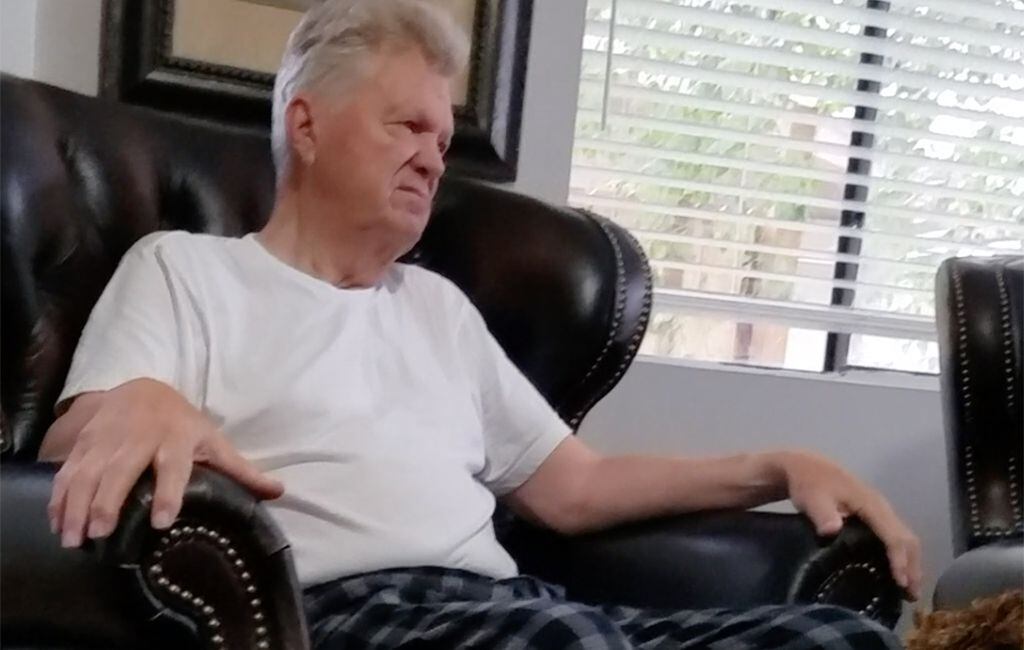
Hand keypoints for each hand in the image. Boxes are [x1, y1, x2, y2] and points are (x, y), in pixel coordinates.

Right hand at [40, 378, 283, 547]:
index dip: (168, 492)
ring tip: (74, 537)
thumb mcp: (213, 441)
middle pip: (122, 470)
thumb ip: (241, 471)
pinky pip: (68, 470)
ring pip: (89, 472)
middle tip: (102, 533)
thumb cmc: (182, 424)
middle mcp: (139, 438)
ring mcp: (107, 439)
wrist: (142, 389)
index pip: (173, 466)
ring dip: (77, 504)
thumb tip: (280, 492)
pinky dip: (59, 496)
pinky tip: (57, 522)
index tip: (163, 520)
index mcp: (176, 439)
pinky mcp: (84, 443)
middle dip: (109, 501)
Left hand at [768, 450, 921, 600]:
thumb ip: (822, 514)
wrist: (804, 466)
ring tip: (909, 590)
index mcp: (870, 503)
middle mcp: (881, 506)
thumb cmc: (808, 483)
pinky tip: (897, 571)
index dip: (899, 559)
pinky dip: (902, 554)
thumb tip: (832, 530)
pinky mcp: (875, 514)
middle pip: (906, 537)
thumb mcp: (811, 498)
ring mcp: (880, 509)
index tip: (900, 583)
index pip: (893, 534)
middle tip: (912, 595)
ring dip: (911, 562)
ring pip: (905, 537)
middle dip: (912, 566)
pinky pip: (896, 535)